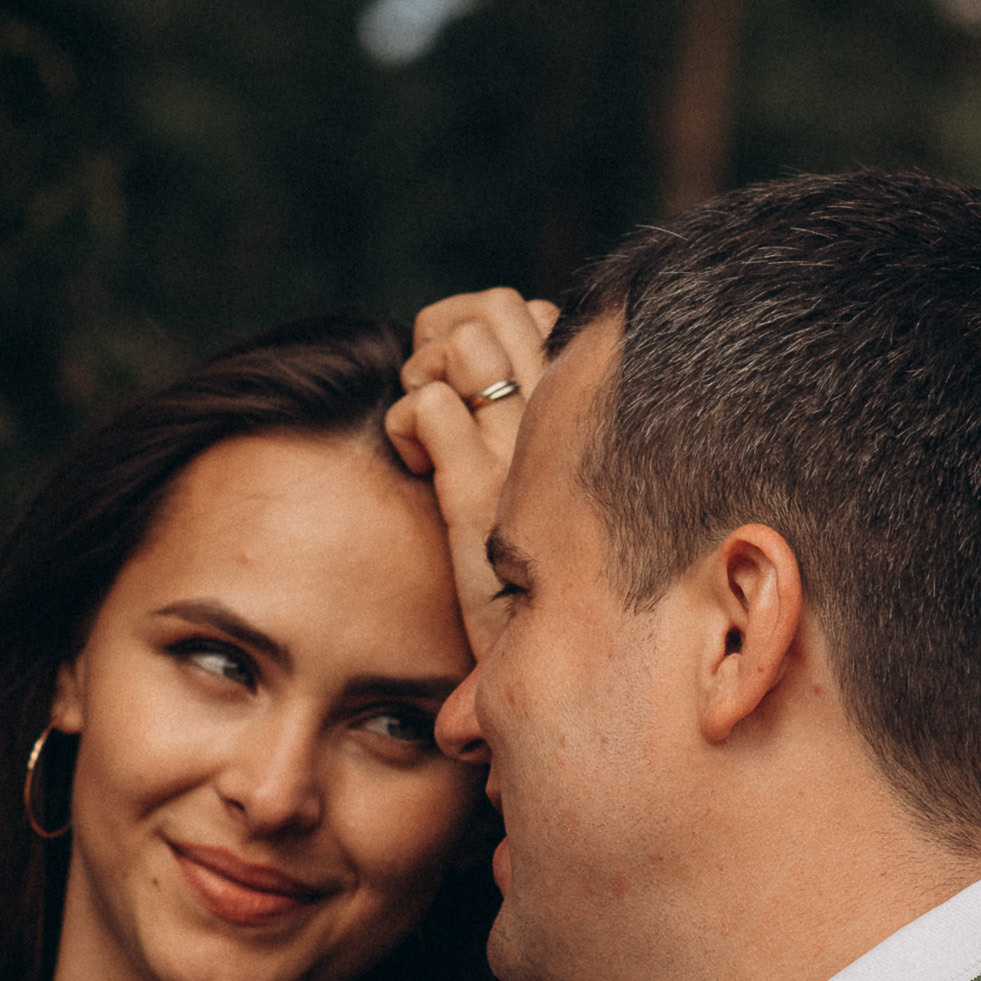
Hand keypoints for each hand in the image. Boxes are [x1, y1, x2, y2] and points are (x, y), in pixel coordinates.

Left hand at [386, 289, 560, 660]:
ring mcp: (519, 458)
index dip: (491, 332)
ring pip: (465, 339)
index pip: (540, 317)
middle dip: (443, 331)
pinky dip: (402, 425)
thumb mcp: (558, 508)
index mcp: (578, 424)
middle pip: (499, 305)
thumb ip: (539, 447)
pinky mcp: (478, 498)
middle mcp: (559, 428)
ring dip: (421, 370)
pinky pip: (429, 406)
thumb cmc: (552, 599)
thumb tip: (512, 383)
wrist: (561, 675)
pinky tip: (412, 467)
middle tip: (427, 394)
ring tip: (420, 432)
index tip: (469, 387)